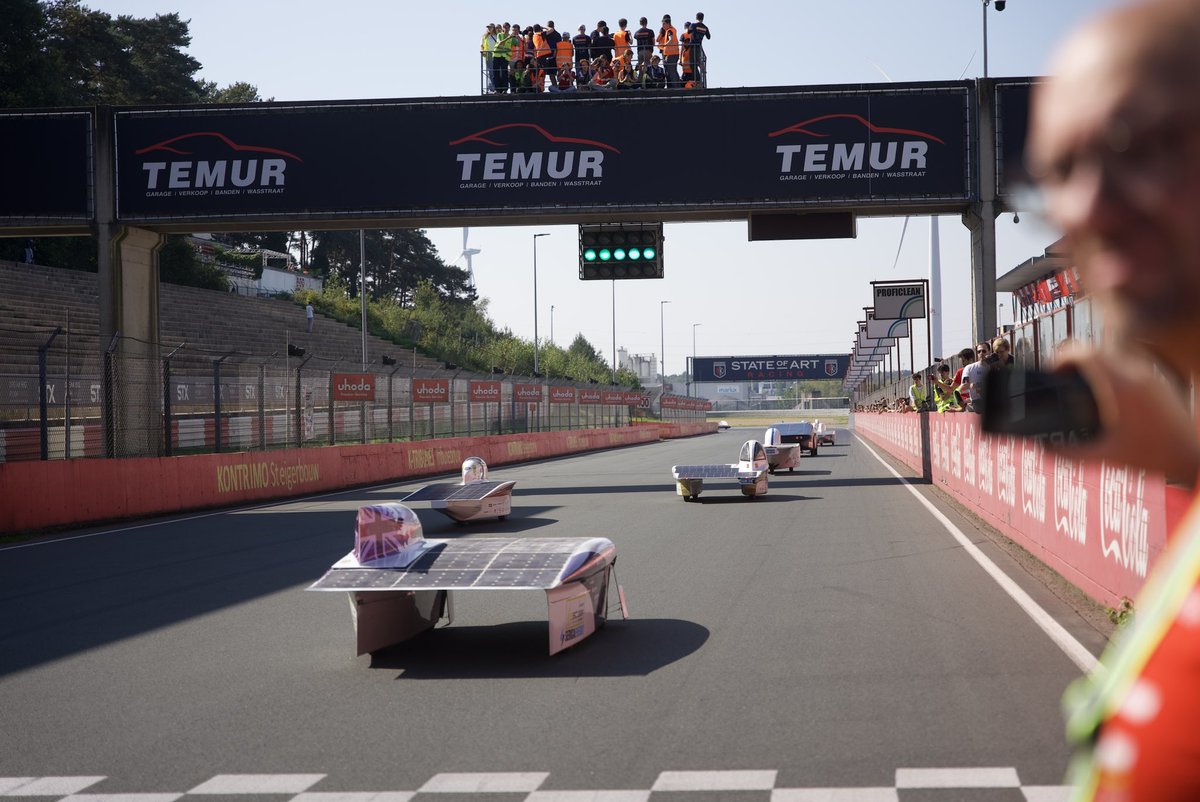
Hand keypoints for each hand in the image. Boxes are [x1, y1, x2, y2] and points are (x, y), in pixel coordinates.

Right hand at [1049, 344, 1199, 485]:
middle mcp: (1137, 374)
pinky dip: (1109, 370)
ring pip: (1112, 352)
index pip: (1085, 352)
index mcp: (1121, 387)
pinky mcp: (1158, 380)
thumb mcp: (1104, 456)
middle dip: (1073, 358)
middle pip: (1096, 348)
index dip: (1061, 357)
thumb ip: (1068, 454)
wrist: (1193, 456)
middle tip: (1060, 377)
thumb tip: (1041, 450)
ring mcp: (1150, 375)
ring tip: (1079, 383)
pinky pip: (1126, 362)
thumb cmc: (1155, 457)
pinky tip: (1104, 392)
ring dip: (1092, 362)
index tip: (1051, 371)